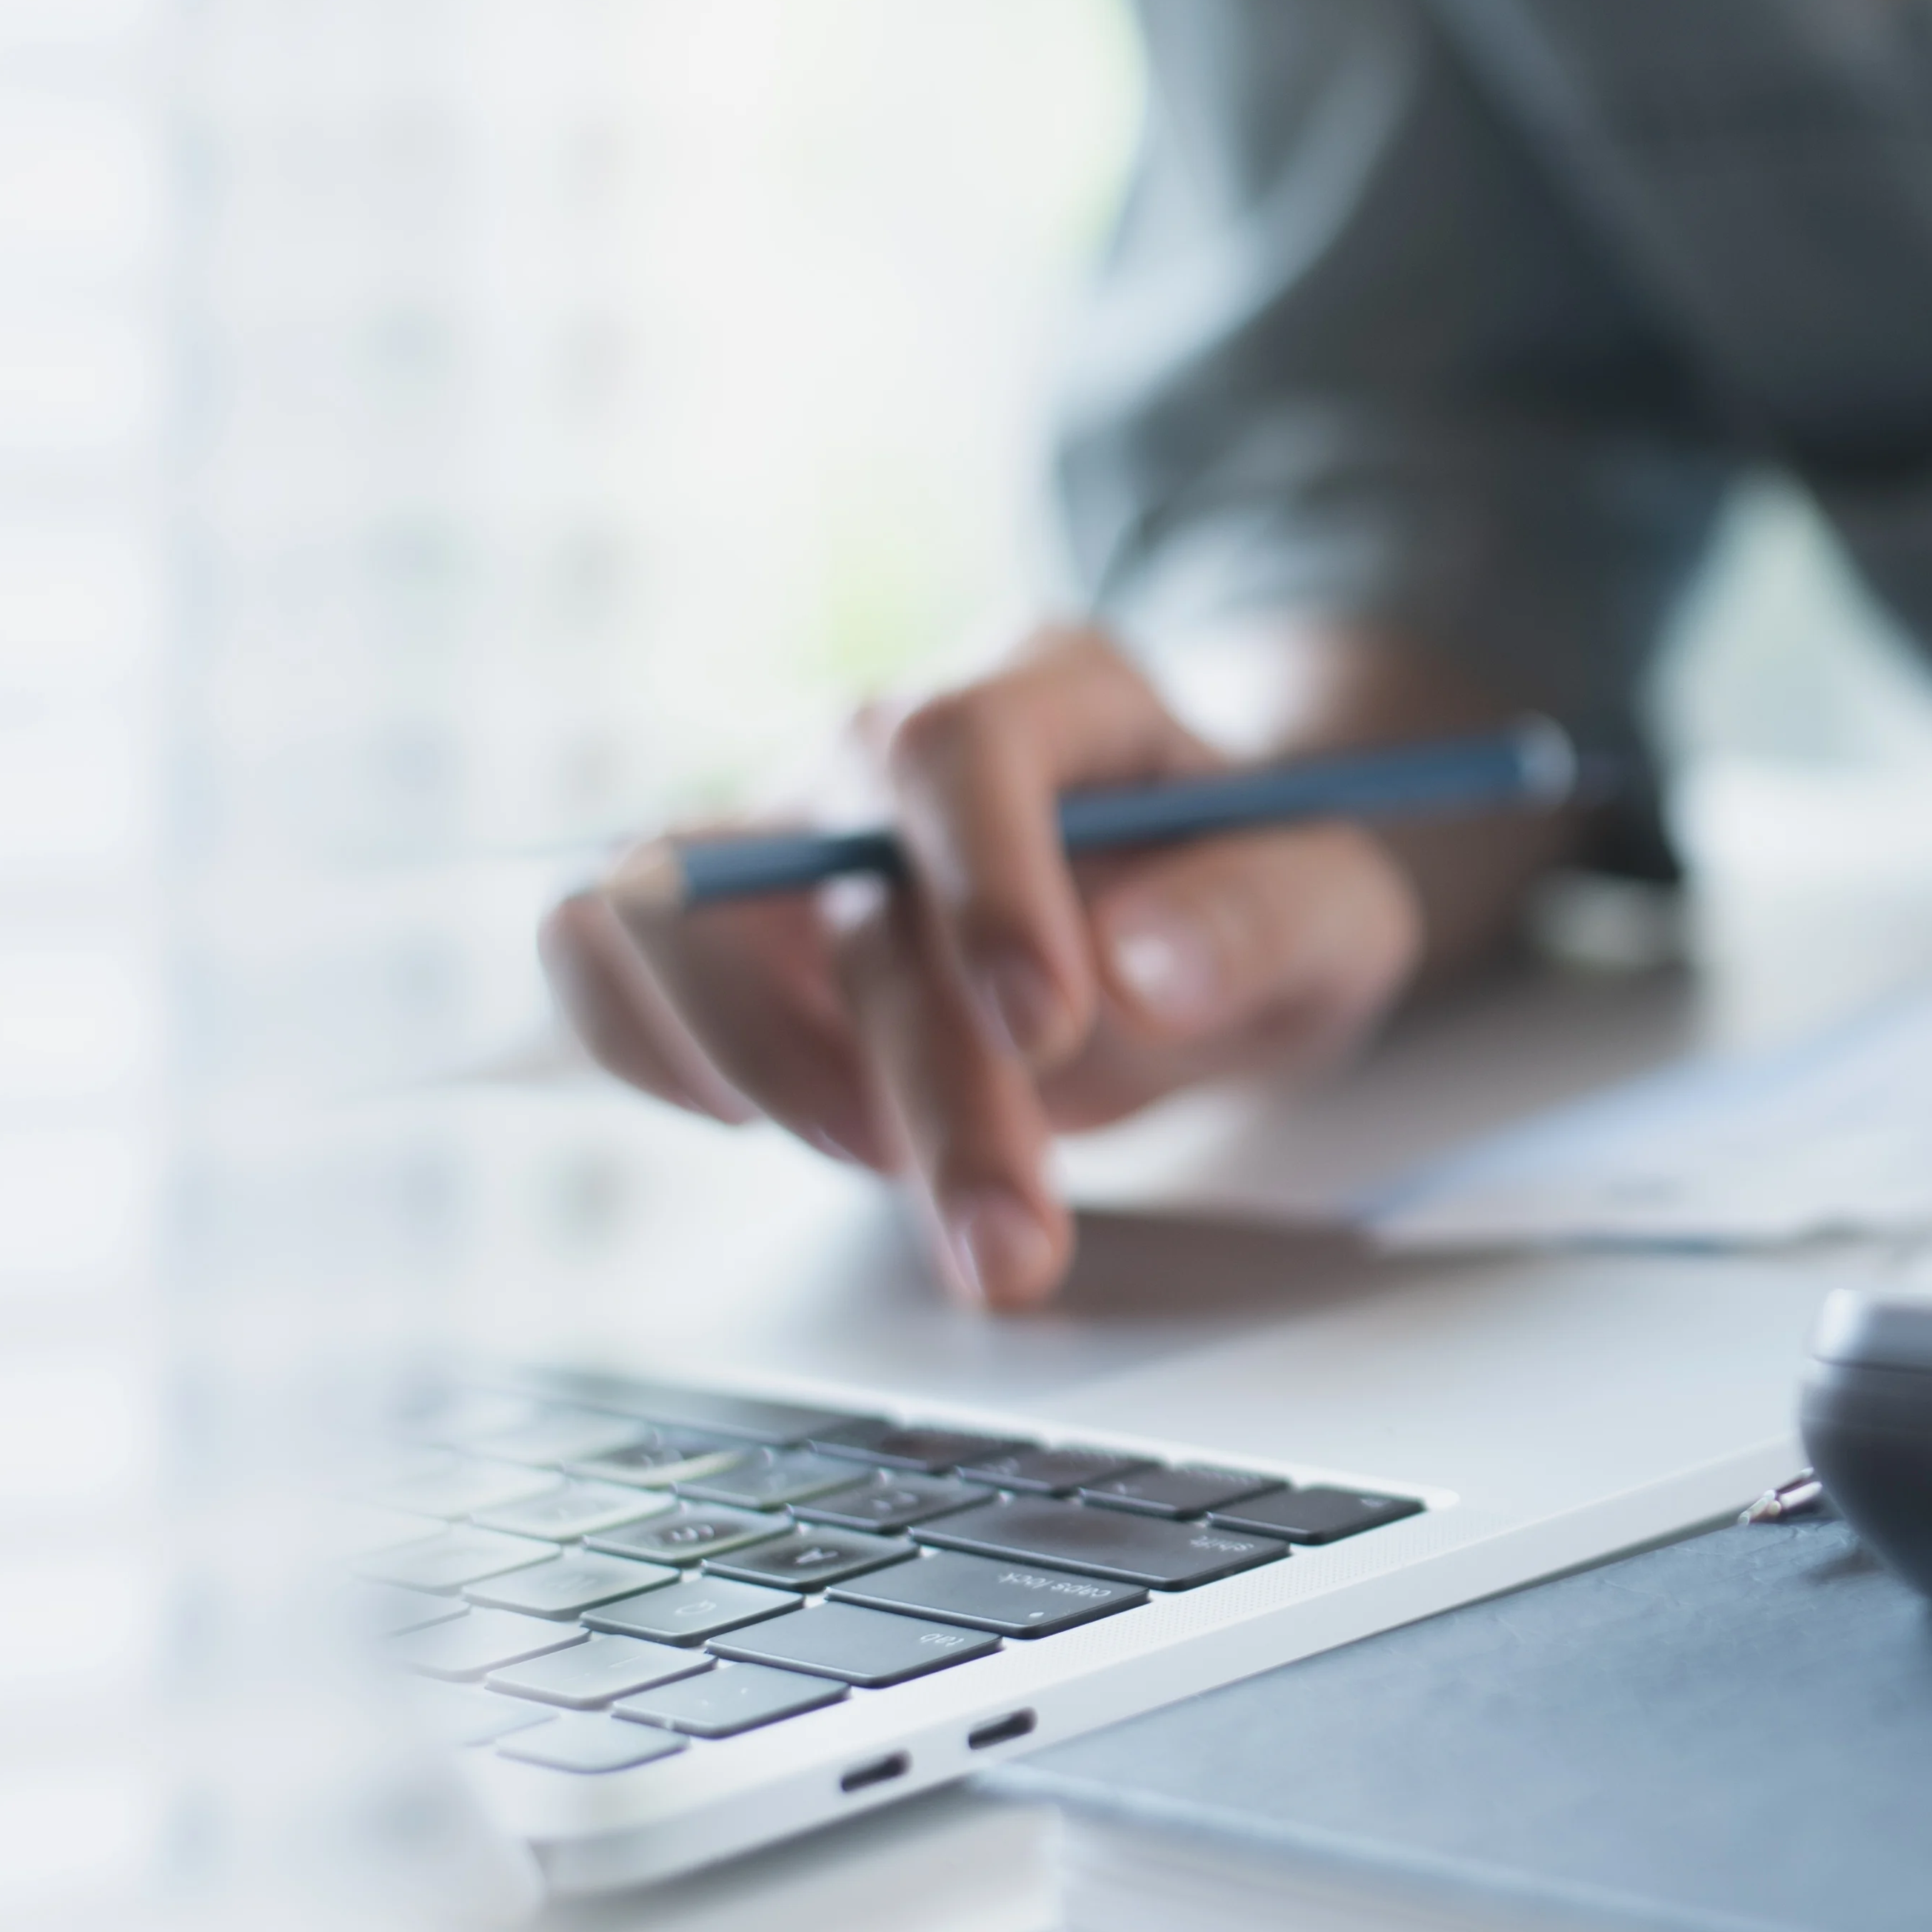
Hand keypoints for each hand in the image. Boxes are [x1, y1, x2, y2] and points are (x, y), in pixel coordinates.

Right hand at [541, 625, 1423, 1310]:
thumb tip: (1143, 967)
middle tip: (1011, 1243)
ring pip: (667, 909)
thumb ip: (1265, 918)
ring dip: (767, 1077)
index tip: (1049, 1027)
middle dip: (922, 1085)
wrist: (1179, 911)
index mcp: (1051, 688)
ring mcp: (781, 825)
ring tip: (901, 1173)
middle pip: (836, 881)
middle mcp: (884, 741)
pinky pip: (596, 952)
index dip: (983, 882)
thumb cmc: (1248, 896)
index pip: (959, 742)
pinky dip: (642, 1047)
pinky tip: (763, 1125)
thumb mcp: (1334, 906)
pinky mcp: (714, 923)